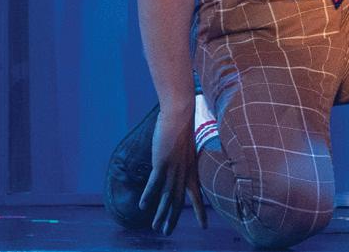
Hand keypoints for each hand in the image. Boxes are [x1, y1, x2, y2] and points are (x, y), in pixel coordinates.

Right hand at [139, 106, 206, 234]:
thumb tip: (181, 163)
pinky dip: (149, 195)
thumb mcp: (187, 148)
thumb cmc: (183, 128)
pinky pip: (154, 182)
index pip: (198, 195)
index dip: (200, 211)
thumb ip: (184, 159)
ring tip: (156, 227)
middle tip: (168, 232)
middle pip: (179, 200)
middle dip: (173, 218)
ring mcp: (173, 168)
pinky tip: (143, 206)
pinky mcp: (162, 162)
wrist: (180, 114)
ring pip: (167, 195)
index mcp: (192, 169)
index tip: (205, 226)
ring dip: (161, 213)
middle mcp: (184, 172)